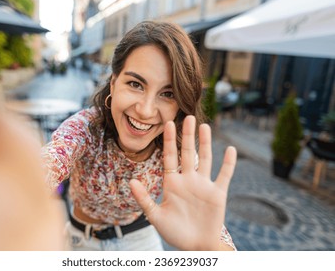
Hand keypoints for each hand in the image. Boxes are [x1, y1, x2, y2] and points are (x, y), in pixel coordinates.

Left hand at [130, 115, 236, 249]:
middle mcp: (188, 180)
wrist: (195, 246)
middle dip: (187, 135)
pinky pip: (224, 176)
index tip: (167, 123)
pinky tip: (230, 149)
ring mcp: (204, 185)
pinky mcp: (218, 194)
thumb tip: (131, 181)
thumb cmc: (175, 232)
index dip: (169, 140)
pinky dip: (228, 164)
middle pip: (188, 153)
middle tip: (188, 117)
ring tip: (205, 126)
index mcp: (172, 183)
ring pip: (206, 159)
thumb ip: (144, 199)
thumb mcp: (155, 216)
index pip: (170, 157)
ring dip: (206, 143)